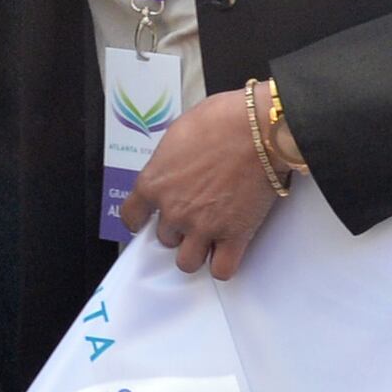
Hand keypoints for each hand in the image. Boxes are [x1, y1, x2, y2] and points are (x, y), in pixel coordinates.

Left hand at [119, 84, 294, 279]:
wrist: (259, 129)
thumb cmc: (222, 121)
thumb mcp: (179, 133)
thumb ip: (169, 159)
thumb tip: (175, 164)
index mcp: (153, 183)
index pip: (132, 216)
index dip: (141, 220)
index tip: (149, 220)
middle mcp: (173, 210)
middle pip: (165, 238)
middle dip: (179, 230)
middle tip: (196, 218)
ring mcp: (202, 227)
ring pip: (187, 261)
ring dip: (196, 252)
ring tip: (210, 240)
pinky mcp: (234, 236)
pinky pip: (221, 270)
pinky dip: (223, 266)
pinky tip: (228, 253)